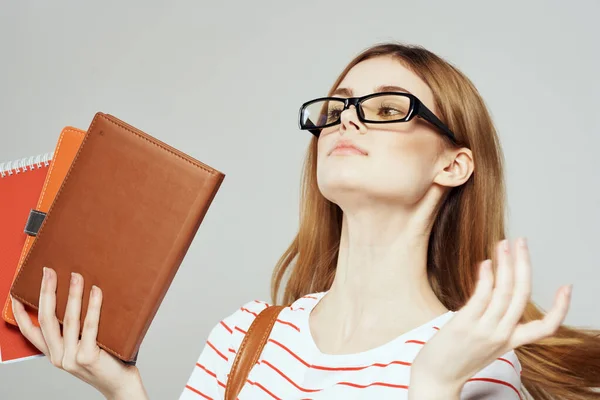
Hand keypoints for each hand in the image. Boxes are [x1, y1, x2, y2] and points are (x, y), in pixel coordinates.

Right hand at [11, 267, 147, 399]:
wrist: (120, 385)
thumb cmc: (106, 361)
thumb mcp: (83, 345)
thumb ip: (76, 330)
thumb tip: (78, 295)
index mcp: (53, 353)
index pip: (30, 331)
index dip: (21, 312)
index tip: (17, 293)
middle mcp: (58, 357)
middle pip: (46, 319)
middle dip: (46, 292)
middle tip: (49, 271)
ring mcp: (71, 358)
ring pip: (68, 320)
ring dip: (72, 294)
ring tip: (76, 275)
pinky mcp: (87, 358)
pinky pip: (90, 327)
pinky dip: (93, 306)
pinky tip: (96, 291)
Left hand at [409, 238, 571, 396]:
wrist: (436, 378)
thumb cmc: (456, 357)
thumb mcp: (485, 342)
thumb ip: (493, 320)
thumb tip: (492, 287)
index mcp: (511, 341)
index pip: (546, 328)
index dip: (560, 308)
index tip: (566, 287)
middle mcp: (502, 335)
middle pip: (522, 295)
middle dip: (524, 264)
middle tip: (522, 242)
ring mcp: (485, 330)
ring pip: (504, 291)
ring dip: (505, 263)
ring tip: (503, 244)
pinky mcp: (465, 325)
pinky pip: (482, 297)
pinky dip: (487, 277)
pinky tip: (486, 263)